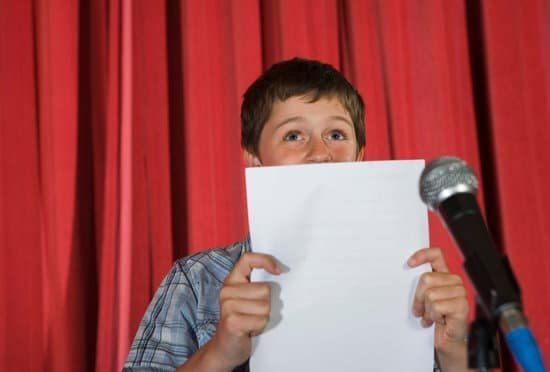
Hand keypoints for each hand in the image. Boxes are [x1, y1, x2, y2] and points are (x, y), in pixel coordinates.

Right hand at [209, 252, 279, 369]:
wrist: (224, 348)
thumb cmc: (241, 321)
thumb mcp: (245, 299)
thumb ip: (256, 285)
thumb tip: (279, 274)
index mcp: (232, 281)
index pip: (248, 259)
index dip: (265, 260)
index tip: (278, 271)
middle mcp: (227, 291)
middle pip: (265, 288)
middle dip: (266, 304)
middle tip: (253, 314)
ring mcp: (227, 306)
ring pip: (265, 306)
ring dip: (263, 317)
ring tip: (251, 322)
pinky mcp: (232, 321)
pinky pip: (261, 320)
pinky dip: (260, 327)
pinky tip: (249, 330)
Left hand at [408, 247, 469, 369]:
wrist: (448, 341)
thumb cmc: (436, 319)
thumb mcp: (424, 299)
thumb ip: (421, 285)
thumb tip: (406, 273)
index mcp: (444, 276)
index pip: (436, 255)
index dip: (422, 255)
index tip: (409, 263)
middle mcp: (454, 282)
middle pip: (426, 278)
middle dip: (418, 297)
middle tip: (420, 309)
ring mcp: (460, 293)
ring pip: (431, 294)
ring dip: (427, 309)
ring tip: (431, 316)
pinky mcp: (462, 306)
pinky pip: (437, 306)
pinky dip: (433, 316)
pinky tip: (439, 321)